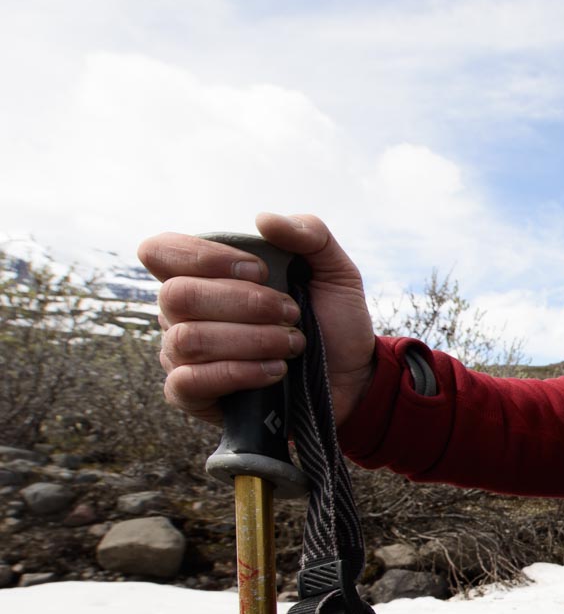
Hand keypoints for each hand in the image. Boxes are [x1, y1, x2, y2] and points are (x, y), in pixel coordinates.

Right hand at [139, 213, 376, 426]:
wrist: (351, 377)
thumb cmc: (331, 321)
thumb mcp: (334, 271)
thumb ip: (309, 234)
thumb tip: (262, 219)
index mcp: (203, 275)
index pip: (161, 251)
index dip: (203, 256)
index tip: (259, 270)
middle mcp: (182, 313)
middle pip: (177, 295)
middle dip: (244, 303)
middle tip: (291, 313)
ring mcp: (181, 355)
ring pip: (188, 338)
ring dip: (252, 339)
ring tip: (293, 344)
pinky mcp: (192, 395)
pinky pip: (188, 381)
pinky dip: (238, 372)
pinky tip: (275, 371)